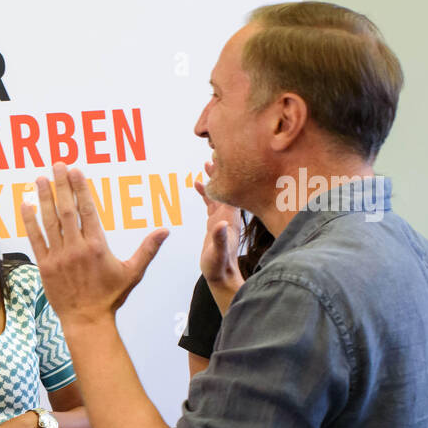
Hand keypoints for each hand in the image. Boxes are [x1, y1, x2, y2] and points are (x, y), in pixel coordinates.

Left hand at [22, 163, 168, 326]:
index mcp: (97, 246)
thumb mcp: (132, 272)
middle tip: (56, 165)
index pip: (87, 210)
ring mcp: (58, 257)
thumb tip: (166, 230)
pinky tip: (26, 205)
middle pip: (67, 210)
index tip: (75, 171)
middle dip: (61, 185)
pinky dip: (30, 222)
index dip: (80, 188)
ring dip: (43, 198)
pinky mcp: (44, 266)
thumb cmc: (110, 297)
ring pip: (49, 222)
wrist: (87, 320)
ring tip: (40, 178)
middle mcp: (76, 248)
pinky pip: (35, 240)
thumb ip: (147, 249)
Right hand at [195, 161, 244, 304]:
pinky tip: (197, 184)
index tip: (220, 160)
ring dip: (214, 178)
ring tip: (207, 163)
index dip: (226, 176)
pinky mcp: (215, 222)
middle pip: (227, 187)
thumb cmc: (219, 266)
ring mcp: (222, 217)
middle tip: (215, 152)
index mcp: (229, 219)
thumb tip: (219, 224)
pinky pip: (210, 201)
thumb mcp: (218, 254)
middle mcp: (228, 215)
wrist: (222, 275)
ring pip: (219, 192)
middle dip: (221, 170)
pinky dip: (205, 191)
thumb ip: (220, 239)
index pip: (230, 191)